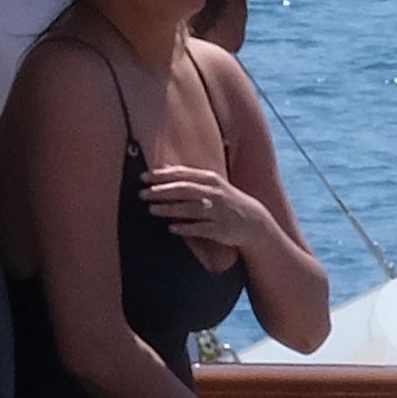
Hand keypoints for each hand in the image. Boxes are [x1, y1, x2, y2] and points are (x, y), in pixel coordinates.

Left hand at [140, 165, 271, 248]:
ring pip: (190, 209)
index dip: (162, 175)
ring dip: (169, 209)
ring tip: (152, 210)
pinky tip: (171, 228)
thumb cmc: (227, 200)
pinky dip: (186, 228)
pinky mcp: (220, 229)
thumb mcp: (213, 184)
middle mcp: (214, 193)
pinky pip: (200, 228)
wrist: (254, 221)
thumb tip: (165, 167)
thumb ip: (190, 177)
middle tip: (142, 193)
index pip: (183, 174)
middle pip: (184, 190)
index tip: (144, 176)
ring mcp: (218, 211)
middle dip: (162, 191)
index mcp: (211, 179)